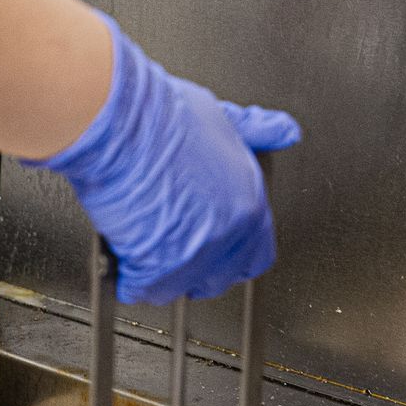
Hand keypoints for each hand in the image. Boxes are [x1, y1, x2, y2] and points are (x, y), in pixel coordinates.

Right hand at [24, 12, 300, 304]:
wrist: (120, 123)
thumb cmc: (161, 115)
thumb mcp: (222, 118)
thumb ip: (255, 133)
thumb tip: (284, 130)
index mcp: (249, 199)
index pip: (256, 254)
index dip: (230, 257)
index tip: (212, 253)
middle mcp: (230, 229)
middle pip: (219, 278)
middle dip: (195, 274)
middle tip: (171, 256)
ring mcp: (196, 251)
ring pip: (180, 288)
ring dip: (161, 278)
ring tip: (142, 255)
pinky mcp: (158, 264)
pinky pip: (144, 290)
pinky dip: (130, 281)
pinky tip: (122, 263)